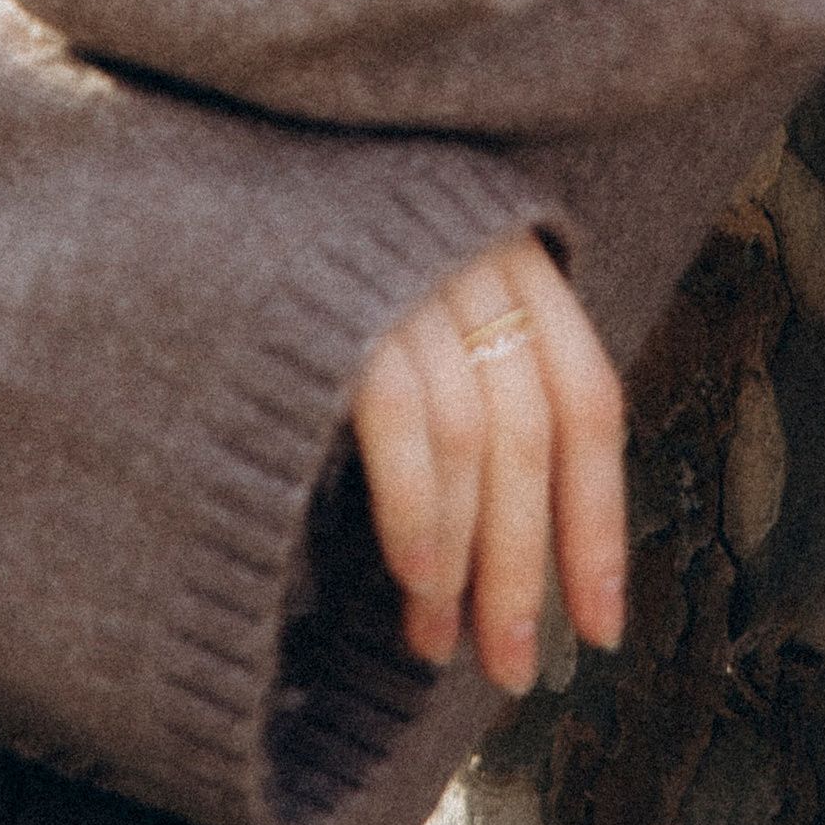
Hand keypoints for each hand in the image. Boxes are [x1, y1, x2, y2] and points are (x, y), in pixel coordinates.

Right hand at [350, 231, 625, 689]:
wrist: (223, 158)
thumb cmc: (325, 248)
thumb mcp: (428, 278)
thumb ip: (481, 360)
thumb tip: (523, 532)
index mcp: (516, 253)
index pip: (587, 400)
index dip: (599, 522)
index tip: (601, 627)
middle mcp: (474, 256)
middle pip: (529, 434)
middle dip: (525, 568)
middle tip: (514, 666)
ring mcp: (408, 271)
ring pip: (470, 439)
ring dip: (462, 560)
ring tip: (440, 639)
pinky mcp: (338, 294)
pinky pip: (400, 422)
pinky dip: (415, 511)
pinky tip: (412, 578)